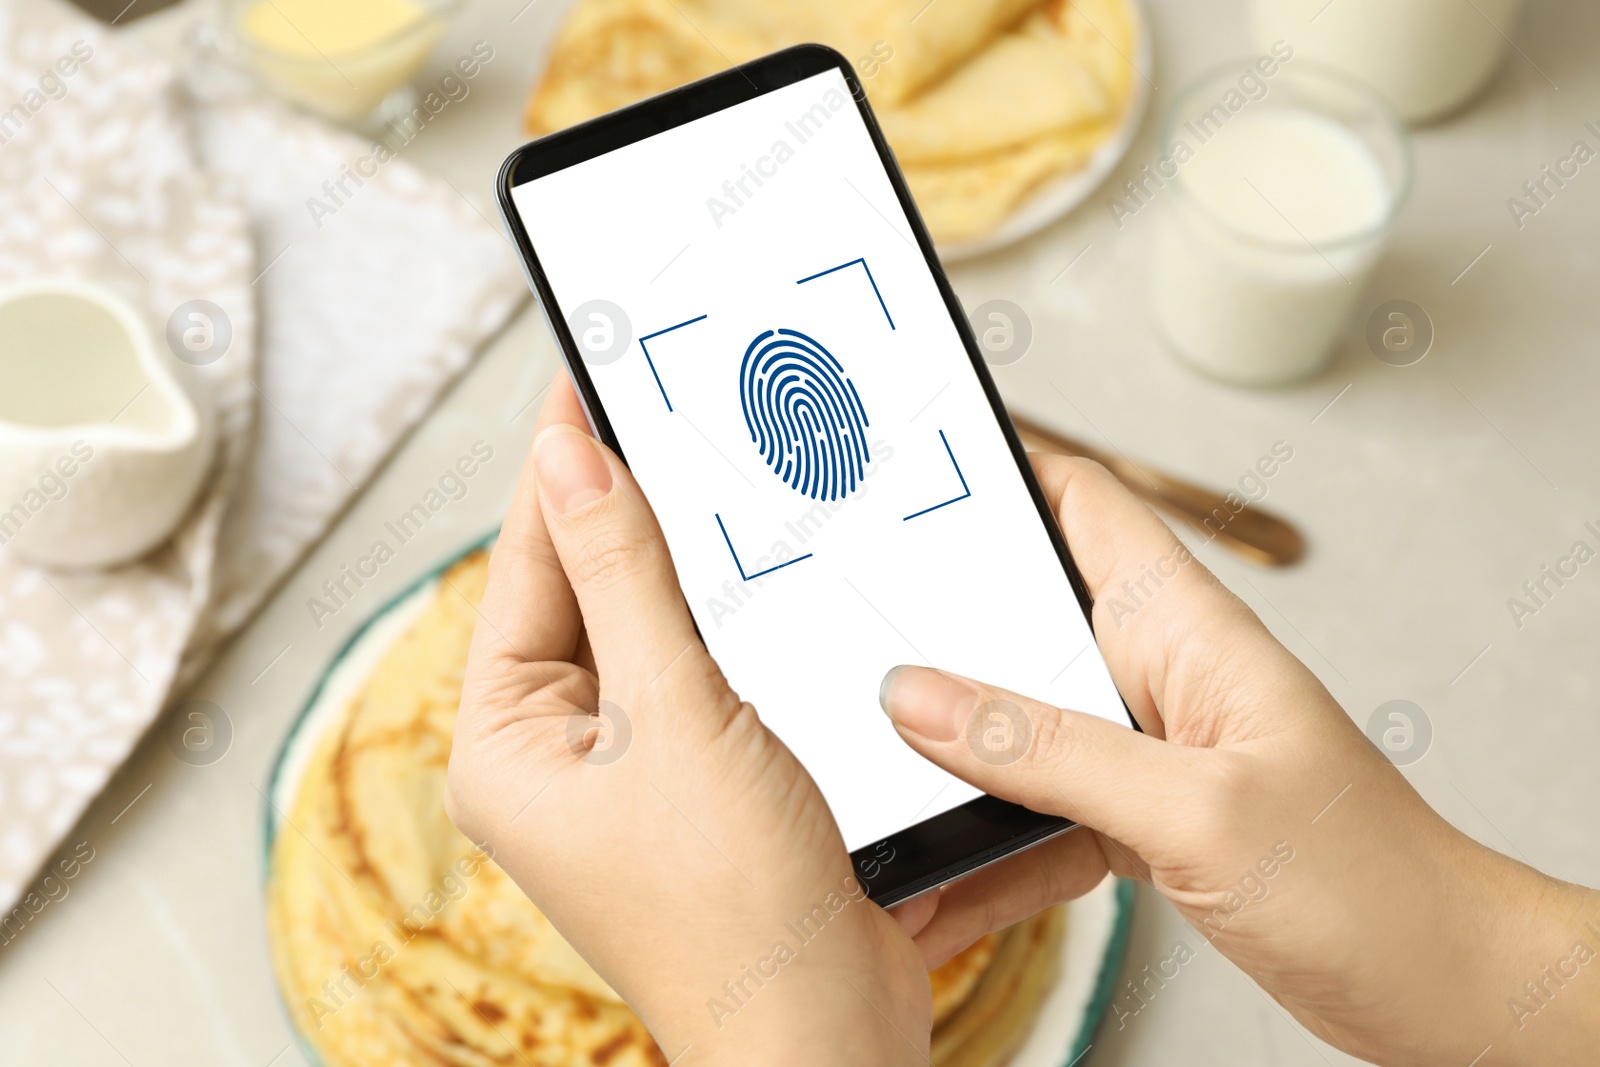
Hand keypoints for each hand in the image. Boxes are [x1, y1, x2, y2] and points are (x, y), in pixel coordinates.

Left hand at [445, 375, 928, 1065]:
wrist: (824, 1029)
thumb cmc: (733, 912)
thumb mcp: (671, 713)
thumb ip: (623, 576)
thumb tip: (568, 459)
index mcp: (506, 747)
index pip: (525, 570)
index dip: (560, 470)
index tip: (585, 381)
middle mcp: (554, 758)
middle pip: (581, 594)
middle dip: (622, 510)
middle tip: (657, 407)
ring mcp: (626, 773)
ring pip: (645, 628)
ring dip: (679, 562)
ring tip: (704, 471)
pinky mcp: (695, 783)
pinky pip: (694, 672)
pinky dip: (723, 619)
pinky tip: (755, 573)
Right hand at [881, 453, 1599, 1066]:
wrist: (1432, 983)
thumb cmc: (1366, 879)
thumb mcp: (1191, 807)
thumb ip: (1047, 750)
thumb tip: (917, 696)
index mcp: (1184, 628)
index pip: (1085, 503)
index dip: (1002, 466)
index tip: (911, 460)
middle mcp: (1159, 673)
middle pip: (1030, 611)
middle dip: (943, 611)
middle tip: (852, 614)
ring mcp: (1148, 747)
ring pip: (1023, 712)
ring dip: (957, 731)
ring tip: (881, 747)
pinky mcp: (1141, 816)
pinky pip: (1042, 798)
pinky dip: (991, 821)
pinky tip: (947, 850)